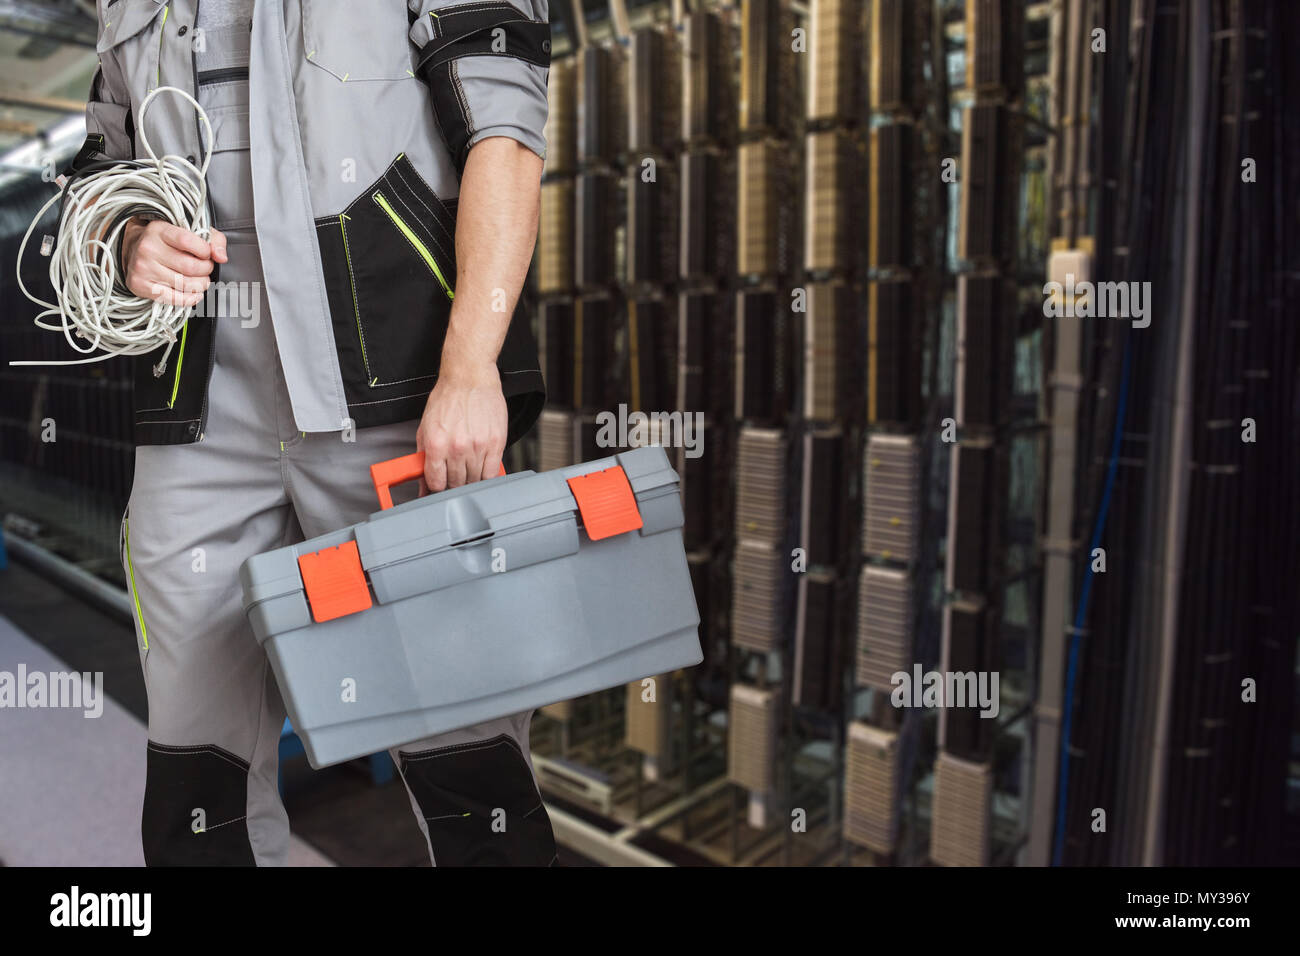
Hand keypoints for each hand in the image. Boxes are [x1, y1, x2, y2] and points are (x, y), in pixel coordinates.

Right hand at [121, 219, 227, 308]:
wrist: (133, 248)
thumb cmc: (166, 241)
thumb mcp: (188, 230)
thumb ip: (212, 239)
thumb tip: (221, 257)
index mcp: (160, 231)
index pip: (188, 241)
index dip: (205, 251)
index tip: (207, 254)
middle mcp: (148, 249)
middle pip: (190, 267)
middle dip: (205, 270)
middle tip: (205, 268)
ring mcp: (143, 268)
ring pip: (185, 284)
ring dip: (200, 285)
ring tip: (201, 280)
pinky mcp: (140, 285)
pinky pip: (174, 299)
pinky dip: (190, 299)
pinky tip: (194, 293)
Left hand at [416, 360, 506, 491]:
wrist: (469, 378)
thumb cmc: (448, 399)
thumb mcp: (425, 428)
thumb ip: (423, 458)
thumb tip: (423, 483)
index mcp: (436, 444)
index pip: (436, 482)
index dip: (436, 488)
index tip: (439, 487)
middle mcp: (456, 447)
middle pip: (456, 483)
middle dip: (453, 484)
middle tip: (453, 476)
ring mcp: (478, 446)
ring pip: (475, 480)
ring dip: (470, 479)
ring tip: (467, 468)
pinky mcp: (496, 443)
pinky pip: (492, 473)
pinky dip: (486, 476)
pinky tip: (481, 469)